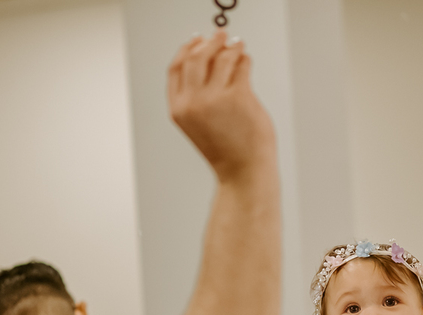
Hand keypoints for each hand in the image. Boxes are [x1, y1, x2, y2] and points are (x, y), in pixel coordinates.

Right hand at [167, 31, 275, 181]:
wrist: (243, 171)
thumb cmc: (226, 148)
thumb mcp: (199, 122)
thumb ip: (198, 95)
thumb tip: (212, 57)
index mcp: (179, 109)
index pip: (176, 68)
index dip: (187, 49)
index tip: (197, 40)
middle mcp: (193, 102)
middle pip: (196, 57)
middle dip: (209, 41)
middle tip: (221, 35)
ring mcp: (215, 99)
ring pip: (221, 57)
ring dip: (231, 46)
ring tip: (238, 46)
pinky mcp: (238, 97)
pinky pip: (241, 66)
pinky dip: (244, 59)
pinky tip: (246, 60)